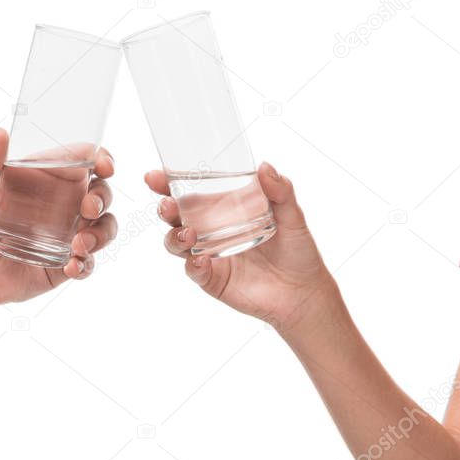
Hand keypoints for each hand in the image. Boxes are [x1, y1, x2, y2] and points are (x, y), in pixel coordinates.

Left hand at [0, 128, 116, 312]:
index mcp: (41, 179)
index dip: (100, 159)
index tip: (104, 166)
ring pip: (102, 228)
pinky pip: (87, 264)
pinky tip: (72, 266)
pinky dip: (86, 265)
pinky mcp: (61, 265)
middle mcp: (59, 205)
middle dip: (103, 198)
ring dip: (101, 233)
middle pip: (100, 193)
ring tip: (81, 245)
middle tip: (89, 208)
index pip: (81, 161)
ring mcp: (63, 236)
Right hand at [146, 162, 335, 333]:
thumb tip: (264, 167)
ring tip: (188, 235)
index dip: (169, 184)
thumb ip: (281, 191)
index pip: (189, 193)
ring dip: (175, 237)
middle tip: (167, 205)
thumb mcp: (292, 215)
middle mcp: (210, 231)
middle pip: (176, 217)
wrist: (304, 292)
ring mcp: (208, 256)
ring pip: (177, 244)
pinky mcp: (212, 279)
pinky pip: (194, 271)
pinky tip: (202, 260)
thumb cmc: (297, 251)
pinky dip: (193, 265)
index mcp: (223, 210)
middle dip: (165, 209)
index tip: (155, 176)